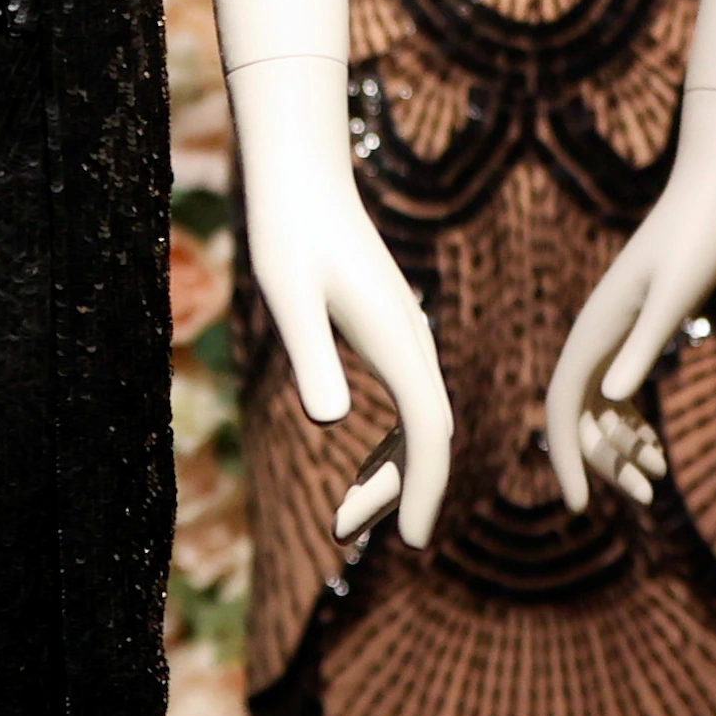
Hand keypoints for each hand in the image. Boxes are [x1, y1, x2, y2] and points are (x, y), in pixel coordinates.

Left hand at [226, 56, 449, 548]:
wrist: (300, 176)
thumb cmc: (287, 232)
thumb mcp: (288, 296)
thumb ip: (312, 356)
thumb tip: (329, 420)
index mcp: (398, 340)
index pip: (428, 432)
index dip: (422, 488)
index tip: (411, 540)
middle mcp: (412, 340)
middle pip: (427, 435)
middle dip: (397, 491)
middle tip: (339, 531)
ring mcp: (405, 335)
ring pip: (420, 421)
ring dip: (392, 471)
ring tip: (344, 516)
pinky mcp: (388, 329)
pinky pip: (407, 400)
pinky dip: (392, 442)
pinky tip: (363, 463)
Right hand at [547, 86, 715, 511]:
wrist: (710, 199)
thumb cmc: (696, 244)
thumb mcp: (674, 297)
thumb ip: (644, 345)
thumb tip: (615, 399)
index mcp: (595, 332)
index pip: (564, 406)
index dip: (567, 456)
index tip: (581, 505)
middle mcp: (595, 336)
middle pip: (582, 414)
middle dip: (606, 461)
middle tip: (648, 496)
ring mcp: (613, 334)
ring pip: (600, 406)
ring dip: (622, 446)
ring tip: (658, 479)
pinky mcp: (636, 329)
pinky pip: (619, 389)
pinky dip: (633, 422)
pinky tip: (658, 445)